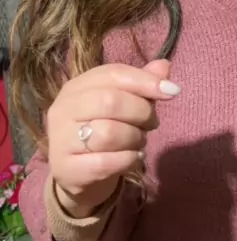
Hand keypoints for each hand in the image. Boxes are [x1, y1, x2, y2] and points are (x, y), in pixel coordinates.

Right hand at [47, 60, 179, 217]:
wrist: (79, 174)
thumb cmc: (104, 131)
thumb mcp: (123, 104)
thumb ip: (141, 84)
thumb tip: (164, 66)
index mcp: (76, 86)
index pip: (112, 73)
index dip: (145, 81)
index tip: (172, 91)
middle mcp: (62, 109)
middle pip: (110, 101)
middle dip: (141, 112)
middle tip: (152, 124)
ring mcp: (60, 140)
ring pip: (108, 134)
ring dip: (134, 139)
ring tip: (138, 142)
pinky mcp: (65, 169)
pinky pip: (105, 163)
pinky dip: (128, 160)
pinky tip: (133, 159)